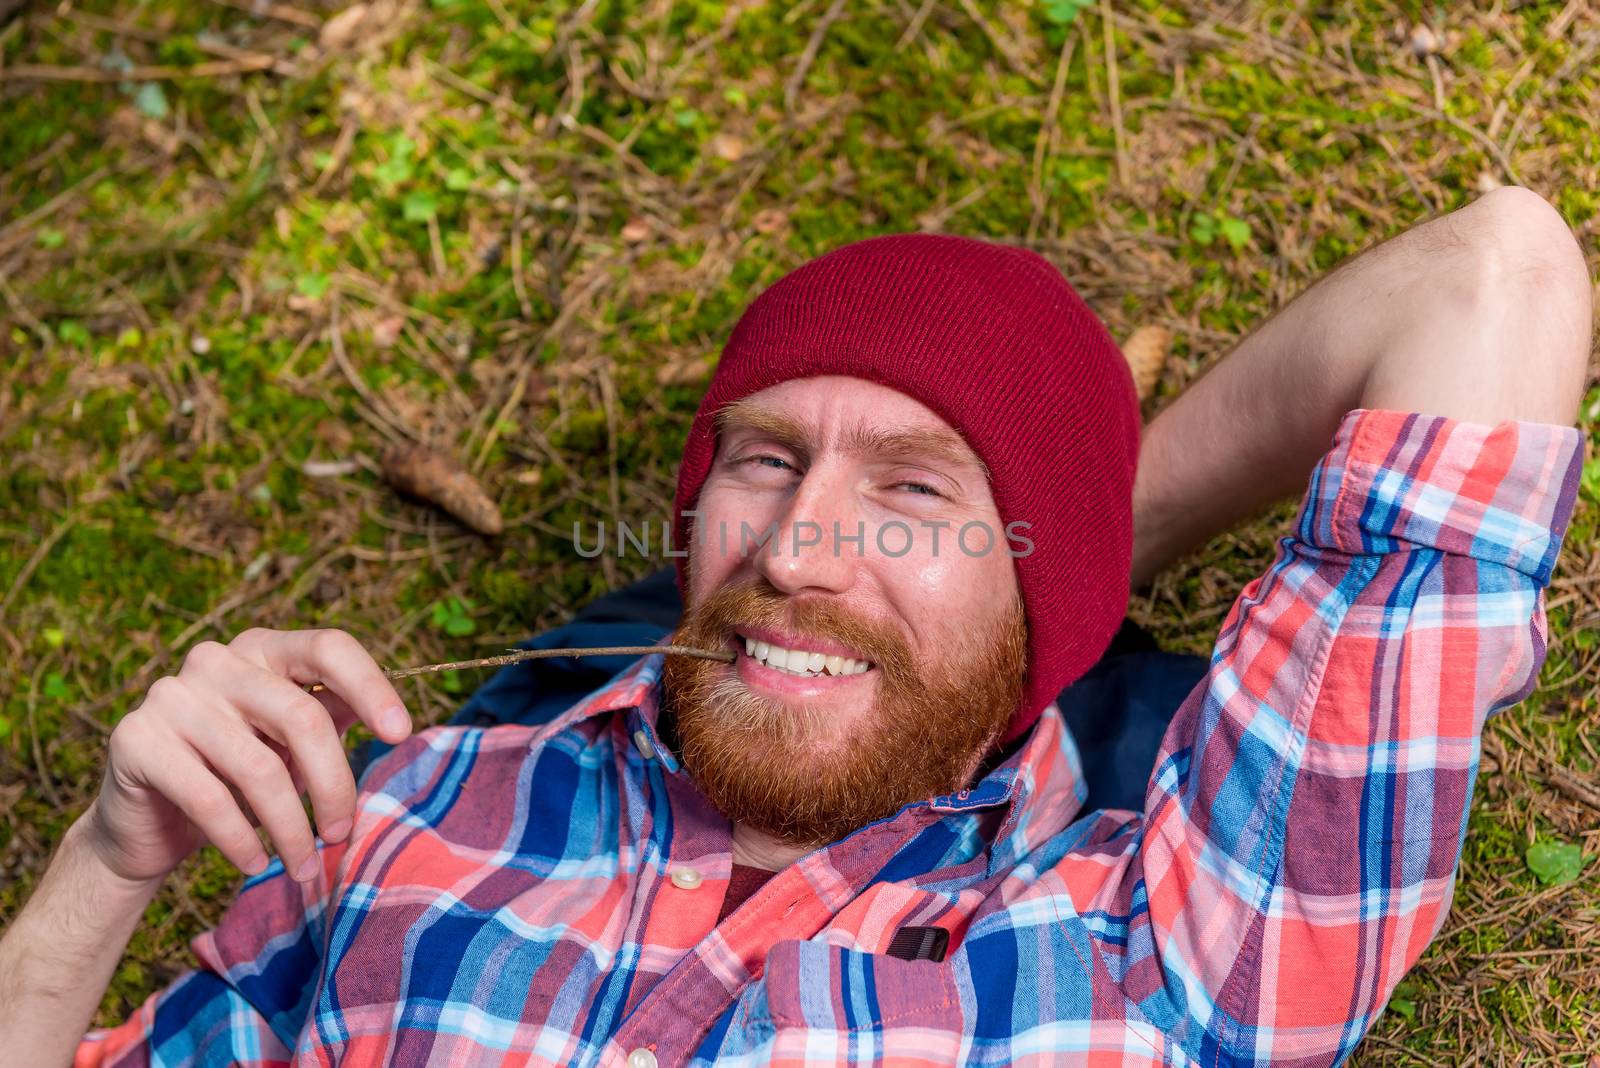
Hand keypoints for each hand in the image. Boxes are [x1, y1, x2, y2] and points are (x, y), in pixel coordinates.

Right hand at [81, 628, 412, 886]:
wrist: (146, 825)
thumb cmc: (236, 778)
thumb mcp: (290, 747)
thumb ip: (331, 721)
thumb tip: (395, 722)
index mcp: (262, 648)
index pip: (328, 647)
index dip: (370, 686)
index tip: (400, 735)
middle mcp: (216, 660)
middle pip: (302, 716)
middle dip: (334, 785)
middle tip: (342, 834)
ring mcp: (171, 695)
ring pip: (260, 768)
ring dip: (291, 829)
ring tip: (304, 866)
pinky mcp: (136, 740)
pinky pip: (210, 799)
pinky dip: (243, 841)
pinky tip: (257, 863)